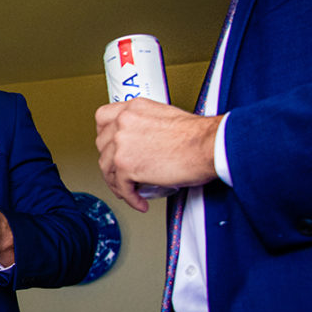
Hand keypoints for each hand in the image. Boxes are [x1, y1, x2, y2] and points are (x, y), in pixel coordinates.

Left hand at [94, 98, 220, 211]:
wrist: (209, 145)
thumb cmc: (196, 135)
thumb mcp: (163, 115)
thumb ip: (145, 123)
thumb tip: (141, 139)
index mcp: (132, 109)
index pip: (103, 119)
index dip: (105, 136)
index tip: (110, 146)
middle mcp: (123, 123)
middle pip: (103, 146)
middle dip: (111, 162)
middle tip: (120, 172)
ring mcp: (122, 144)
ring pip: (107, 168)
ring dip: (117, 183)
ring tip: (129, 191)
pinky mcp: (127, 165)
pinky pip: (121, 187)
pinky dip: (130, 198)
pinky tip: (139, 201)